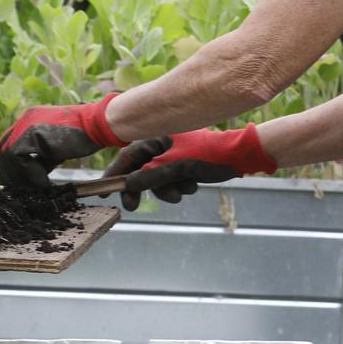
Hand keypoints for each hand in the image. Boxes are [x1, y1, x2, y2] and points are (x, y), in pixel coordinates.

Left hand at [0, 95, 118, 187]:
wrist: (98, 123)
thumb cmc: (84, 136)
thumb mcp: (56, 148)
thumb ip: (42, 158)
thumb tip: (32, 178)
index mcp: (29, 119)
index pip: (10, 145)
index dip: (12, 165)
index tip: (18, 182)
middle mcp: (24, 119)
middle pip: (5, 151)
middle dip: (11, 173)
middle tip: (20, 190)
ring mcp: (26, 124)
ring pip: (11, 156)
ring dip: (23, 176)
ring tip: (37, 188)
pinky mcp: (33, 133)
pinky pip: (22, 158)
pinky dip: (32, 173)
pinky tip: (45, 181)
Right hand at [114, 125, 275, 208]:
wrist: (238, 155)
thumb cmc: (207, 156)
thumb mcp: (175, 168)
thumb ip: (149, 176)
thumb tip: (127, 184)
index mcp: (155, 137)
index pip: (126, 157)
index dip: (112, 174)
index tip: (104, 193)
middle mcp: (160, 143)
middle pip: (139, 170)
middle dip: (143, 188)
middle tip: (134, 206)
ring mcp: (172, 153)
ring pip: (156, 178)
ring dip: (165, 189)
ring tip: (182, 191)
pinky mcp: (183, 161)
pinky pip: (171, 179)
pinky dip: (177, 186)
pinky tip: (191, 185)